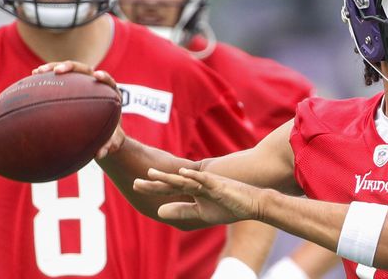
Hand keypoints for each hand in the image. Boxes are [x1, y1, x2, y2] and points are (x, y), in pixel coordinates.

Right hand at [33, 60, 123, 158]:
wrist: (105, 131)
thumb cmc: (111, 135)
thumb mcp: (113, 142)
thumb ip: (110, 146)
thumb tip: (100, 154)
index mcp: (110, 94)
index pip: (108, 81)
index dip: (103, 77)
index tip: (96, 76)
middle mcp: (96, 84)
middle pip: (84, 70)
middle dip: (71, 67)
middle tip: (58, 71)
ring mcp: (82, 83)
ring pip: (68, 71)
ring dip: (53, 68)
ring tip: (37, 72)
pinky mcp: (72, 86)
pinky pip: (58, 78)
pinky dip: (46, 77)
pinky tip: (32, 78)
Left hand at [134, 167, 264, 224]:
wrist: (252, 203)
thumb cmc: (228, 206)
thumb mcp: (201, 213)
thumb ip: (181, 211)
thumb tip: (158, 211)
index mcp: (192, 190)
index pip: (169, 188)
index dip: (153, 187)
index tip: (135, 185)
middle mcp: (197, 184)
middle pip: (171, 182)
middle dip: (154, 182)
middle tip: (135, 181)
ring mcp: (207, 183)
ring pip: (184, 179)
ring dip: (169, 177)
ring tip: (152, 174)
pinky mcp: (218, 184)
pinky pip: (204, 180)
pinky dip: (193, 177)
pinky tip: (182, 174)